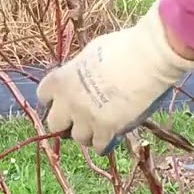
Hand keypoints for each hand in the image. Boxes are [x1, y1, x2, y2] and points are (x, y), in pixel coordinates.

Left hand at [36, 0, 193, 154]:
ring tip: (102, 125)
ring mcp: (87, 119)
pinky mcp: (107, 131)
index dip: (55, 99)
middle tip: (81, 117)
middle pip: (55, 124)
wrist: (150, 57)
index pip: (43, 96)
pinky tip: (113, 136)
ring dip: (89, 133)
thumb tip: (79, 79)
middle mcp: (69, 102)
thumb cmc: (124, 47)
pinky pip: (100, 147)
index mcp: (62, 79)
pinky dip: (106, 143)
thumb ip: (79, 71)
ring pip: (79, 138)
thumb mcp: (91, 53)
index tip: (65, 99)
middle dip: (67, 122)